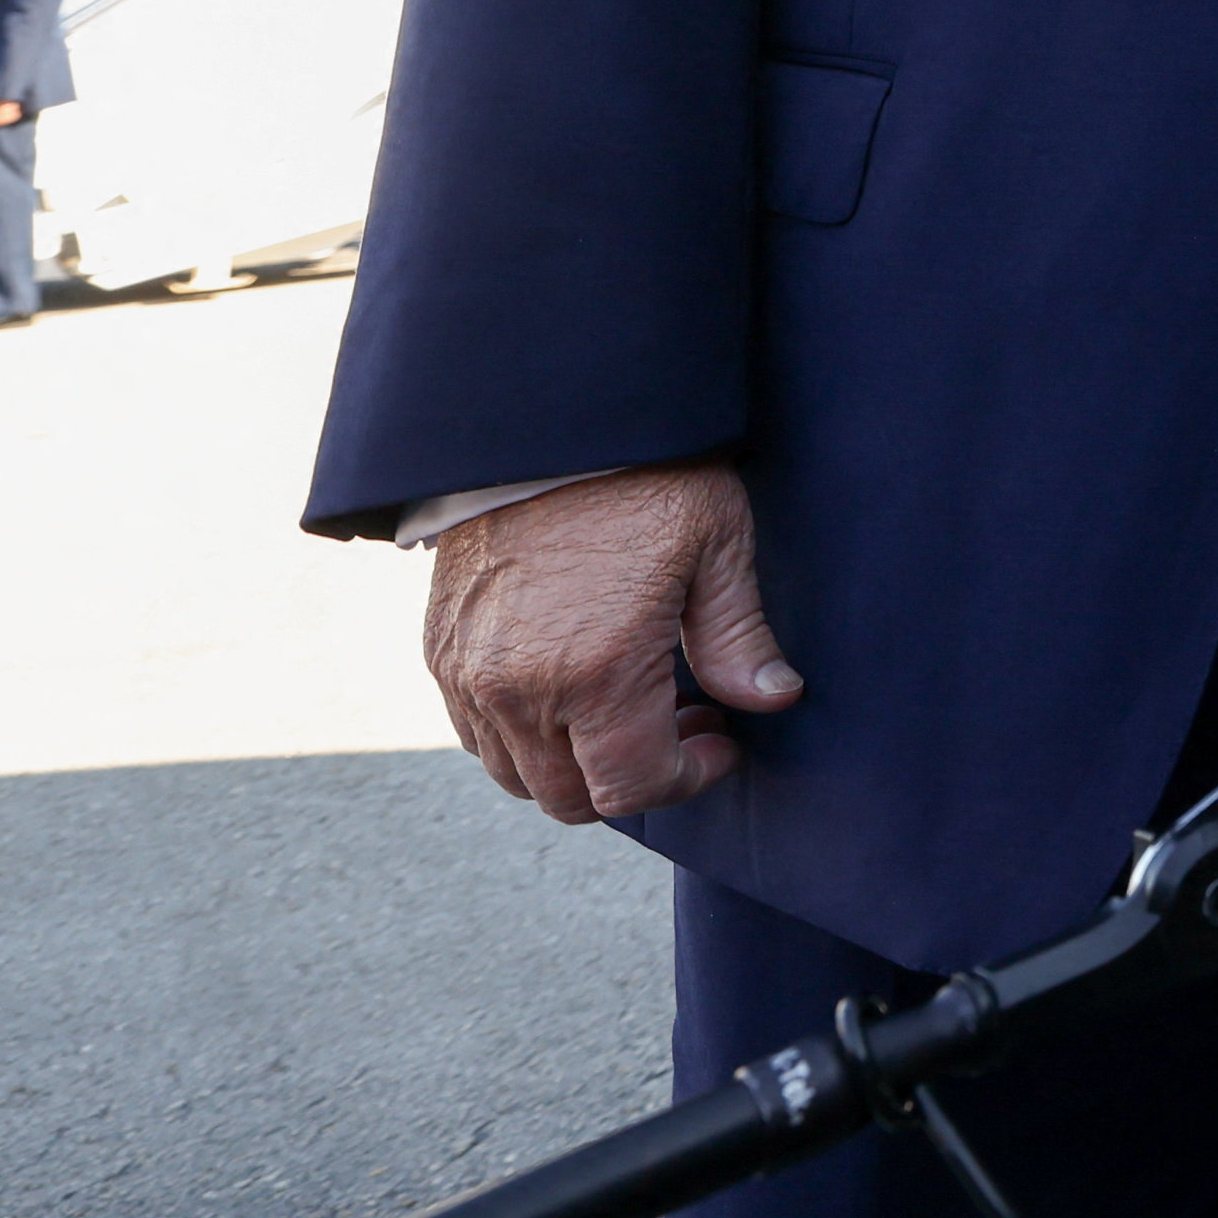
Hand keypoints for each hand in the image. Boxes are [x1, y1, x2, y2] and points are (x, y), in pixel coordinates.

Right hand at [421, 461, 801, 825]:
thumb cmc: (644, 476)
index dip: (687, 779)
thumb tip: (775, 699)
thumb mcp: (716, 546)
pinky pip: (476, 733)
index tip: (721, 738)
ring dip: (575, 764)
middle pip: (570, 798)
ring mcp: (470, 676)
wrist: (543, 420)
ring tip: (629, 707)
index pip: (631, 790)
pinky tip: (572, 687)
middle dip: (633, 780)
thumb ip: (740, 638)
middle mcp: (520, 691)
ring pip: (517, 775)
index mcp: (596, 674)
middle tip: (682, 723)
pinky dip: (523, 736)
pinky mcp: (441, 651)